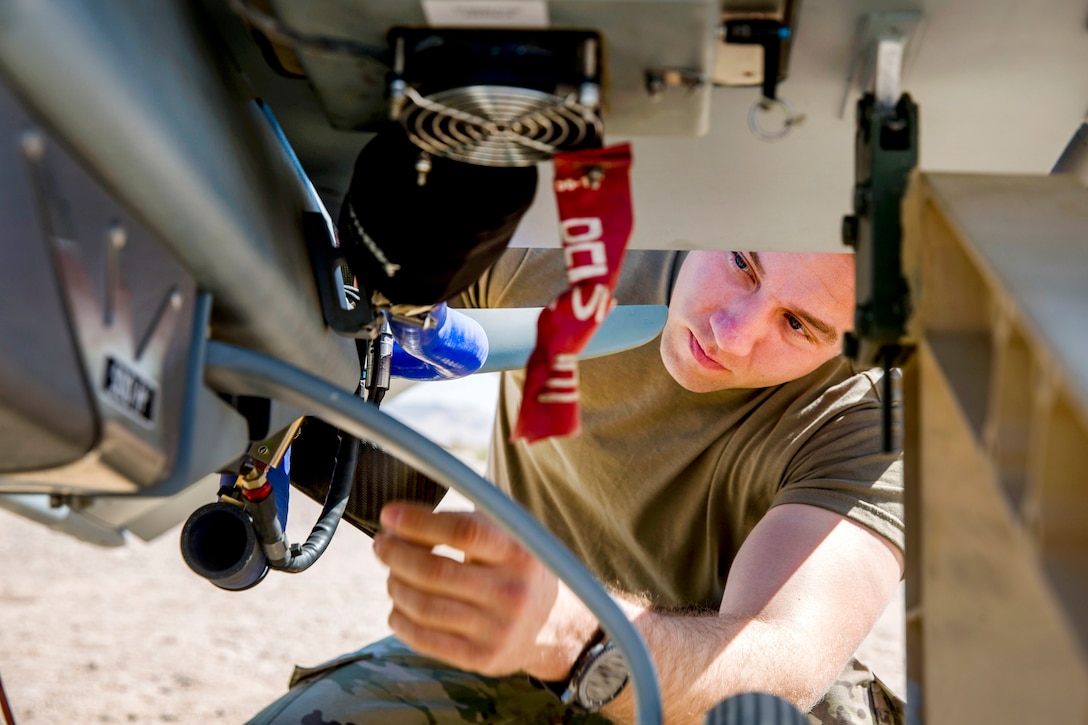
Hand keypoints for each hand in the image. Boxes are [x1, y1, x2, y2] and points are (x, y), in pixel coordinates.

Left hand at [373, 501, 596, 678]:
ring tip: (392, 575)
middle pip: (434, 571)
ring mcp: (498, 629)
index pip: (462, 531)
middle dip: (395, 555)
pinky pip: (424, 639)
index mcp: (519, 551)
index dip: (418, 522)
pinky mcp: (483, 658)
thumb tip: (399, 520)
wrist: (554, 623)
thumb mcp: (509, 534)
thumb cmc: (516, 567)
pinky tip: (399, 606)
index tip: (388, 515)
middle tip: (381, 545)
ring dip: (396, 585)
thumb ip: (465, 522)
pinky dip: (400, 619)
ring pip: (423, 606)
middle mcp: (512, 591)